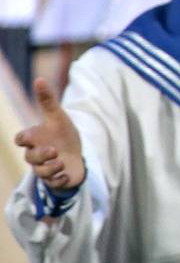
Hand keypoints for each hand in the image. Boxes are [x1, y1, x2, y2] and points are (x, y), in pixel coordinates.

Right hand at [14, 77, 85, 192]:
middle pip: (30, 157)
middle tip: (54, 150)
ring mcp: (45, 168)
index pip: (21, 139)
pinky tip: (67, 174)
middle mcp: (36, 154)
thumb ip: (47, 101)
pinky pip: (53, 183)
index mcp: (35, 139)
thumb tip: (39, 79)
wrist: (76, 154)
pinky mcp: (55, 179)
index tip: (31, 137)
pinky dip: (60, 179)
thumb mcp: (58, 117)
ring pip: (40, 171)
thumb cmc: (62, 135)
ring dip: (51, 168)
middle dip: (41, 155)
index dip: (24, 139)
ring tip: (62, 162)